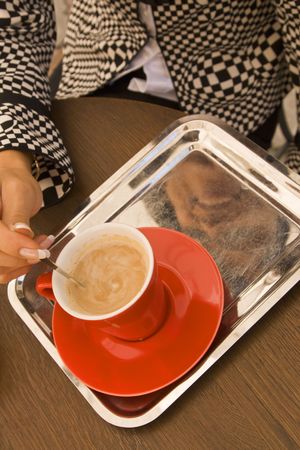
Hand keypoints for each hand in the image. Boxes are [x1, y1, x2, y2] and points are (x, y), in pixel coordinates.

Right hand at [0, 151, 48, 282]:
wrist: (11, 184)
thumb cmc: (13, 183)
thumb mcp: (18, 191)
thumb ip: (18, 212)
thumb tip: (21, 232)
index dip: (17, 246)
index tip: (39, 248)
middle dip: (24, 256)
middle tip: (44, 246)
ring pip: (0, 269)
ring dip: (23, 264)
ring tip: (39, 248)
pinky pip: (2, 272)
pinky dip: (19, 268)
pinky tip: (30, 254)